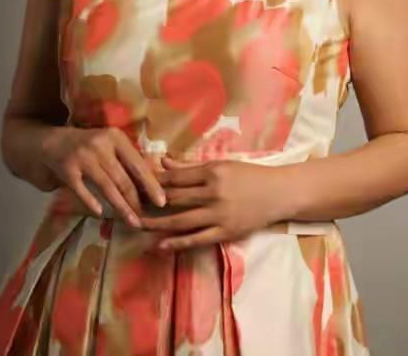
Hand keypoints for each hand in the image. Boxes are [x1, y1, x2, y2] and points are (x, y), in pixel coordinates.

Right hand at [41, 126, 166, 225]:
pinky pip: (83, 191)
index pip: (138, 164)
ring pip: (107, 188)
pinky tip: (100, 214)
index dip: (151, 185)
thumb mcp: (111, 144)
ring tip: (132, 222)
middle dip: (136, 201)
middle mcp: (100, 145)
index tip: (162, 202)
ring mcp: (83, 157)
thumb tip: (156, 182)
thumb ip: (129, 158)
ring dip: (121, 208)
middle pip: (123, 179)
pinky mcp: (67, 169)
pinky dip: (92, 203)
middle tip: (146, 218)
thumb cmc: (92, 146)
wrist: (55, 141)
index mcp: (116, 137)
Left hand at [140, 156, 283, 249]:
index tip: (135, 183)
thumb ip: (190, 167)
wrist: (279, 193)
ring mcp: (219, 214)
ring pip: (181, 220)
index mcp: (212, 172)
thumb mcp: (221, 165)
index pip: (175, 177)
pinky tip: (160, 244)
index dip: (153, 181)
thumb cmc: (249, 176)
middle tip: (128, 204)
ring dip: (157, 223)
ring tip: (137, 225)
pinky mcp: (226, 232)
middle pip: (174, 198)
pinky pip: (197, 239)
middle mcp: (213, 192)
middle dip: (150, 202)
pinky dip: (178, 242)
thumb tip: (163, 162)